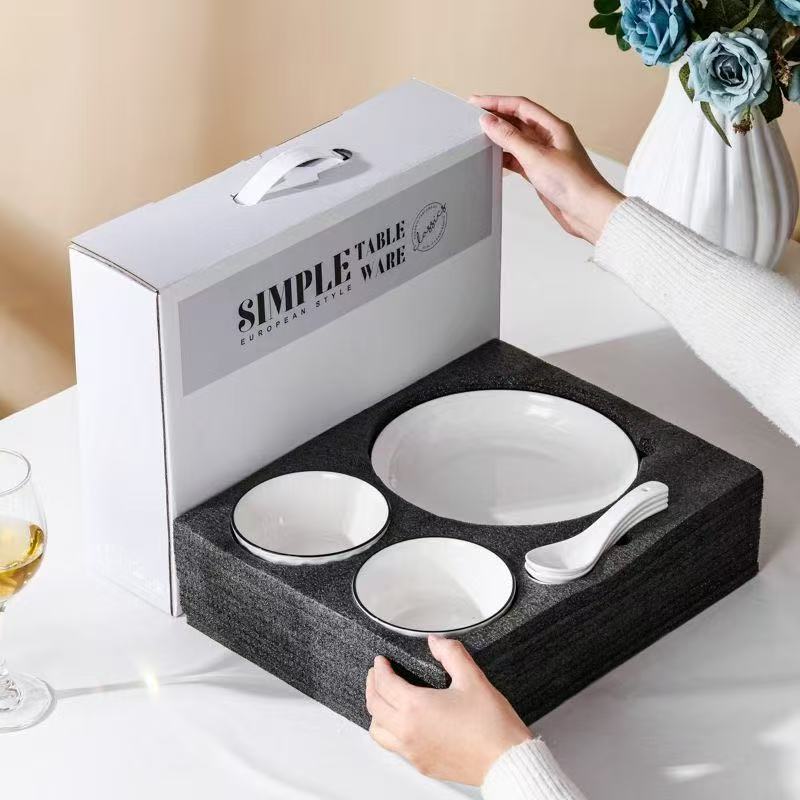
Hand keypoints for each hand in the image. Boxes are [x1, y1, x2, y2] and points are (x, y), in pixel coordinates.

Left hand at [365, 635, 531, 784]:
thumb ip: (451, 653)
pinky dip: (389, 732)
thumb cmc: (492, 726)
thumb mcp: (472, 678)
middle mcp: (409, 732)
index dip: (379, 669)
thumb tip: (437, 642)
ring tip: (383, 700)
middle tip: (377, 674)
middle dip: (372, 686)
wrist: (507, 761)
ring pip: (379, 732)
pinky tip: (402, 724)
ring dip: (376, 713)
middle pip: (374, 706)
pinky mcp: (423, 765)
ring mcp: (414, 752)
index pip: (384, 684)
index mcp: (416, 708)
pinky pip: (394, 748)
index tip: (381, 662)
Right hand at [469, 94, 623, 244]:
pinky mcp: (541, 173)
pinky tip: (494, 158)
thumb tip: (490, 122)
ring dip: (500, 138)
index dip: (497, 102)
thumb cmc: (574, 183)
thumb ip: (510, 138)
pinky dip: (505, 157)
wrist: (588, 211)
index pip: (520, 106)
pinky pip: (518, 159)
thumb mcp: (536, 157)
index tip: (477, 102)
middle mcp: (550, 138)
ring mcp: (545, 156)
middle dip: (496, 118)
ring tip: (480, 137)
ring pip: (517, 141)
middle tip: (474, 118)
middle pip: (518, 121)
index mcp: (554, 127)